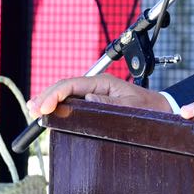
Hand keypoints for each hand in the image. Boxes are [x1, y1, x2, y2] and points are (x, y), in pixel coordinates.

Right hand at [28, 74, 170, 116]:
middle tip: (32, 109)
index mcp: (104, 83)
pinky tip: (48, 111)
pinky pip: (73, 101)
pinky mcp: (95, 102)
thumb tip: (88, 100)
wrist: (161, 111)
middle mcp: (97, 86)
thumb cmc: (149, 110)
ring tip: (33, 109)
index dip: (54, 94)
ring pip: (66, 93)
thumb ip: (111, 104)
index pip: (72, 84)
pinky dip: (58, 105)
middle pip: (65, 86)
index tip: (42, 108)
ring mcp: (95, 93)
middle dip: (47, 96)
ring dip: (50, 100)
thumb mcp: (132, 108)